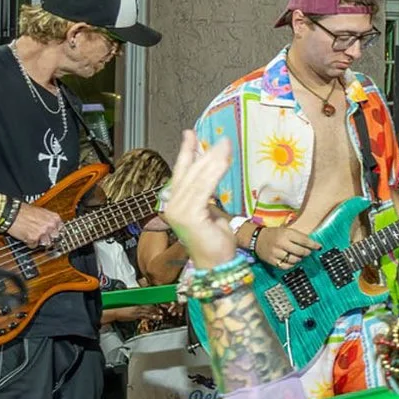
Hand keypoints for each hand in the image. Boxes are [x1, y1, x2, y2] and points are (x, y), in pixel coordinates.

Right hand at [7, 204, 62, 246]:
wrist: (11, 212)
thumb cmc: (23, 210)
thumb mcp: (41, 211)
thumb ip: (49, 219)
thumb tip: (53, 227)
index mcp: (54, 218)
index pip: (61, 229)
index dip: (54, 231)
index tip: (51, 233)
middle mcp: (50, 225)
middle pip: (55, 237)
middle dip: (48, 237)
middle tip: (41, 235)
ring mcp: (43, 232)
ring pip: (46, 243)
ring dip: (39, 241)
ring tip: (32, 235)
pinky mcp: (33, 238)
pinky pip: (34, 245)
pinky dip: (29, 243)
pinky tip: (26, 236)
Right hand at [161, 131, 240, 269]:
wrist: (216, 263)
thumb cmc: (215, 241)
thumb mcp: (211, 212)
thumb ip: (206, 195)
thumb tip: (211, 174)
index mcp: (176, 204)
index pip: (180, 173)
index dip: (185, 152)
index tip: (190, 134)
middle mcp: (173, 206)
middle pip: (188, 172)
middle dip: (203, 153)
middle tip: (219, 139)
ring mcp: (179, 211)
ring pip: (197, 179)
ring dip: (212, 160)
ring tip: (225, 146)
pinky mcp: (190, 215)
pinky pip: (204, 189)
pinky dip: (214, 174)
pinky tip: (223, 163)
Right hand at [253, 223, 320, 267]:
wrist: (256, 238)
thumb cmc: (274, 234)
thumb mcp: (286, 230)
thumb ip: (298, 236)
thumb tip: (313, 244)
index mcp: (286, 233)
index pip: (304, 240)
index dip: (313, 245)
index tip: (319, 247)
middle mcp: (281, 243)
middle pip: (300, 252)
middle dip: (307, 253)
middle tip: (308, 252)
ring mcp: (276, 253)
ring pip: (294, 260)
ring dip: (300, 259)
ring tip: (299, 256)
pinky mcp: (272, 261)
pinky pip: (286, 266)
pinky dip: (291, 264)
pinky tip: (291, 261)